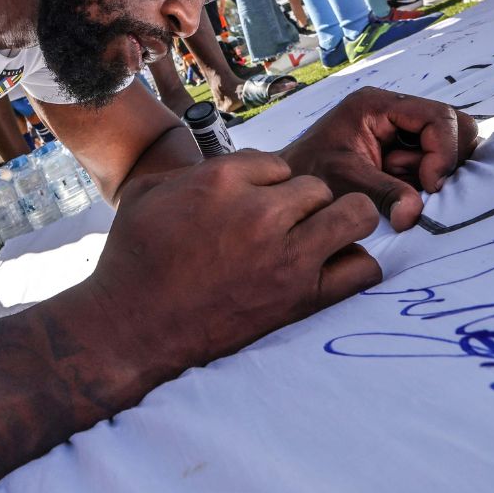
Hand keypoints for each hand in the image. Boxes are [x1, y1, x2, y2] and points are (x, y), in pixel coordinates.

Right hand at [90, 150, 381, 365]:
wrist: (131, 329)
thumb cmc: (132, 260)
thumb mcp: (147, 194)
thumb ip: (191, 172)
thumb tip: (223, 169)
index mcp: (221, 180)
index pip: (277, 163)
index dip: (269, 184)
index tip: (256, 206)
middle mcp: (260, 212)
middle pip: (317, 186)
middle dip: (303, 203)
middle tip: (284, 228)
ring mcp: (286, 255)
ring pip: (353, 214)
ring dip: (340, 223)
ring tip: (320, 240)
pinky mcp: (302, 298)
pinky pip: (362, 268)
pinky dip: (353, 265)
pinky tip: (330, 270)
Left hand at [281, 87, 479, 230]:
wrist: (287, 187)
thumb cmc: (308, 175)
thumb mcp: (344, 181)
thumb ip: (383, 193)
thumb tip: (413, 214)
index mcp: (376, 105)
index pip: (439, 116)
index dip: (444, 151)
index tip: (430, 184)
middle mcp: (392, 111)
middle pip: (453, 126)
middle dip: (444, 160)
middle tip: (422, 186)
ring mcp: (399, 131)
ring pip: (447, 146)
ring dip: (433, 171)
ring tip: (400, 185)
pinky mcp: (402, 151)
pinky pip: (433, 162)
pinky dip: (425, 180)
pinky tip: (399, 188)